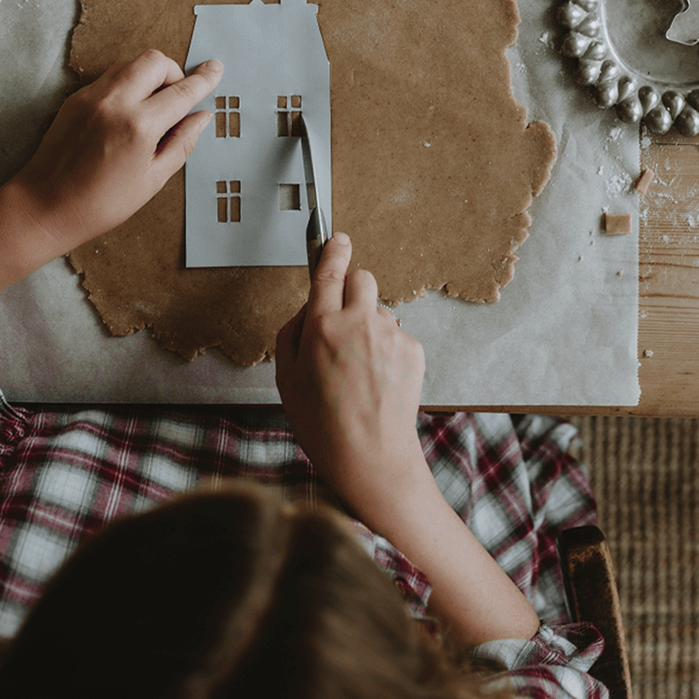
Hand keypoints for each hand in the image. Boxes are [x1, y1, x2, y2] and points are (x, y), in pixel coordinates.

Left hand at [9, 50, 221, 255]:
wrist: (44, 206)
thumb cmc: (99, 203)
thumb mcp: (152, 180)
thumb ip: (181, 143)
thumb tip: (202, 117)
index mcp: (138, 126)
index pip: (181, 91)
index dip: (203, 80)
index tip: (215, 69)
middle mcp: (114, 102)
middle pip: (155, 60)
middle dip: (173, 72)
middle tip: (176, 99)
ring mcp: (91, 96)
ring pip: (131, 64)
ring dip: (149, 76)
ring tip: (151, 110)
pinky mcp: (75, 98)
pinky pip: (110, 77)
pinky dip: (127, 85)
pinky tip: (127, 115)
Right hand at [275, 233, 428, 525]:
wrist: (370, 458)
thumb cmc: (323, 423)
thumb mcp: (285, 378)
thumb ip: (291, 334)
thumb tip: (308, 310)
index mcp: (322, 326)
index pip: (329, 271)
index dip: (333, 249)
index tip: (337, 239)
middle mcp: (359, 322)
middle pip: (361, 278)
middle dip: (351, 289)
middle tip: (343, 319)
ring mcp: (390, 334)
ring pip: (378, 310)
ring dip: (369, 326)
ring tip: (359, 369)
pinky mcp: (413, 349)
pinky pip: (396, 335)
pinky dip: (387, 349)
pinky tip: (378, 380)